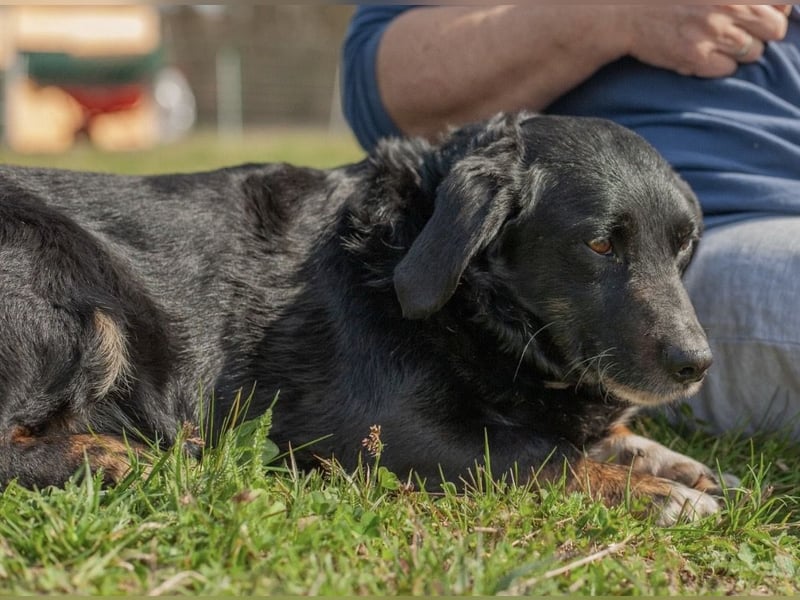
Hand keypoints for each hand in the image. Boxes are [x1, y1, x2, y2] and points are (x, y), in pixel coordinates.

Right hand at [622, 5, 790, 76]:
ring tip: (716, 41)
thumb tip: (783, 6)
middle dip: (761, 31)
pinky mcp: (696, 57)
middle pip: (774, 28)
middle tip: (738, 30)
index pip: (784, 2)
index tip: (764, 13)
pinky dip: (719, 66)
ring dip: (739, 50)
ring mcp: (713, 33)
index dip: (778, 10)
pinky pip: (728, 70)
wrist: (627, 13)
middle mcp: (729, 6)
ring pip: (753, 52)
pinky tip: (702, 54)